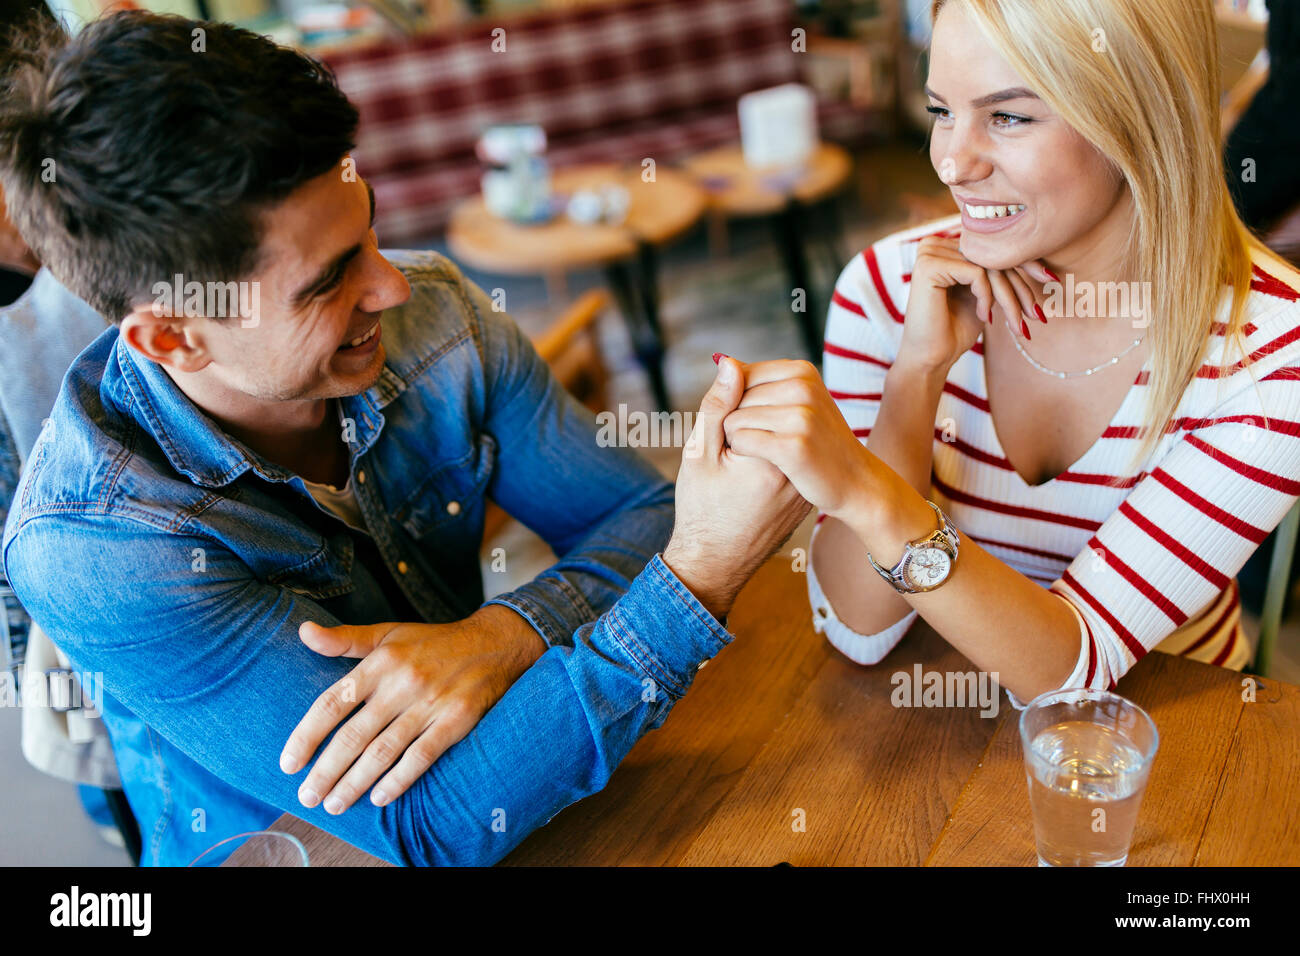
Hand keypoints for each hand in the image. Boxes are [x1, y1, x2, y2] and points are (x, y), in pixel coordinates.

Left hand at [279, 605, 543, 812]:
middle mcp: (403, 683)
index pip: (333, 702)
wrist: (495, 644)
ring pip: (383, 752)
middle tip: (307, 795)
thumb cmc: (433, 643)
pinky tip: (379, 798)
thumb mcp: (388, 633)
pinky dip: (398, 781)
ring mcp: (431, 704)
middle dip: (326, 770)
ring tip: (335, 804)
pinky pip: (421, 757)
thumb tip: (303, 632)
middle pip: (354, 735)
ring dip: (355, 783)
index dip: (307, 735)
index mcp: (381, 661)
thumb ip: (344, 638)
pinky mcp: (456, 721)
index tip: (288, 763)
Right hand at [662, 355, 810, 620]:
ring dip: (759, 436)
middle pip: (775, 414)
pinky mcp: (804, 492)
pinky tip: (750, 479)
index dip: (728, 412)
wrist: (715, 562)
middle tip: (726, 458)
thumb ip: (717, 405)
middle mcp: (797, 468)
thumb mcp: (699, 454)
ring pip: (784, 435)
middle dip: (746, 421)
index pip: (757, 400)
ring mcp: (804, 482)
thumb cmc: (700, 509)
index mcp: (772, 456)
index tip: (718, 445)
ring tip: (737, 468)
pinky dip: (769, 457)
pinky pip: (788, 458)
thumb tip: (731, 361)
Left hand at [721, 358, 888, 521]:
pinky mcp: (794, 447)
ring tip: (766, 451)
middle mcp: (802, 387)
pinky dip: (741, 454)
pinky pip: (741, 441)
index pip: (738, 375)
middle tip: (768, 438)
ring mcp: (801, 417)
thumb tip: (722, 360)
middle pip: (733, 398)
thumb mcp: (794, 403)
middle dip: (736, 420)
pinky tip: (762, 461)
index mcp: (801, 371)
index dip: (737, 402)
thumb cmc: (816, 441)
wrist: (855, 481)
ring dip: (736, 440)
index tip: (762, 420)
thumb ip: (754, 382)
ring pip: (732, 421)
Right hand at [902, 235, 1054, 372]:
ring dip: (1007, 298)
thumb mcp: (983, 293)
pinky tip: (984, 317)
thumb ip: (996, 270)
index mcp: (945, 246)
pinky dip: (986, 297)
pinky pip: (976, 272)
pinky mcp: (929, 265)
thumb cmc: (955, 329)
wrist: (931, 358)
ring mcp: (929, 252)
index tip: (1050, 279)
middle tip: (1038, 315)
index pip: (992, 248)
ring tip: (1015, 325)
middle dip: (1020, 288)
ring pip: (988, 265)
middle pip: (992, 257)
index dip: (1024, 264)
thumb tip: (1035, 250)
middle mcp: (935, 243)